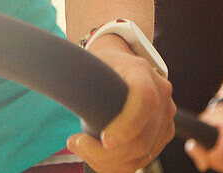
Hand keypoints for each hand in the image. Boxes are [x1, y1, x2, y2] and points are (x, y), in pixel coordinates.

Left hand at [66, 35, 175, 172]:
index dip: (127, 124)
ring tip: (81, 148)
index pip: (145, 100)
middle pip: (141, 139)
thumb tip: (57, 84)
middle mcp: (161, 94)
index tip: (103, 139)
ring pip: (142, 155)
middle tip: (75, 143)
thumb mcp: (89, 61)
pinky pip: (142, 160)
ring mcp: (165, 116)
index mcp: (142, 71)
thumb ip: (78, 73)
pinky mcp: (162, 134)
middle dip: (105, 153)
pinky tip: (95, 155)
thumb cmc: (101, 64)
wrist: (121, 65)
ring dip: (107, 162)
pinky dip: (116, 165)